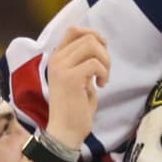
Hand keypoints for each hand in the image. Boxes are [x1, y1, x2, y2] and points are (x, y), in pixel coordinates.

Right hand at [44, 26, 110, 149]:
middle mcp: (56, 59)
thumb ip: (84, 62)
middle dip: (104, 52)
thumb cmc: (75, 108)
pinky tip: (101, 85)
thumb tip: (99, 46)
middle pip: (86, 36)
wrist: (65, 130)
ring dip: (105, 61)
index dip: (93, 35)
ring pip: (92, 45)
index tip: (102, 52)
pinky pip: (95, 63)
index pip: (74, 30)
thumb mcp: (80, 79)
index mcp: (57, 58)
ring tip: (103, 78)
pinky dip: (104, 73)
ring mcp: (62, 67)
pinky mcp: (71, 78)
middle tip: (104, 71)